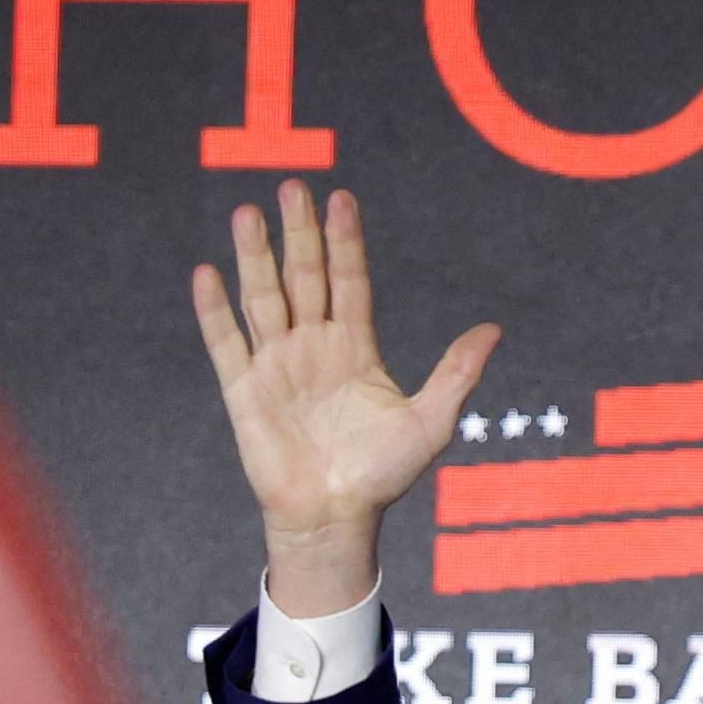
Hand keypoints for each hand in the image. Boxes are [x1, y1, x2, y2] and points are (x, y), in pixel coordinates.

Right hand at [193, 180, 498, 617]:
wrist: (334, 518)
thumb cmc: (381, 476)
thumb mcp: (431, 422)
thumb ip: (456, 374)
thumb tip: (495, 329)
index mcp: (355, 346)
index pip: (348, 280)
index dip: (345, 241)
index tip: (342, 199)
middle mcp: (313, 346)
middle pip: (303, 276)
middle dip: (299, 233)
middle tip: (293, 185)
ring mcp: (276, 365)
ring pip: (263, 298)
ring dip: (255, 257)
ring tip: (248, 213)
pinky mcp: (245, 391)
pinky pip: (226, 342)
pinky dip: (215, 310)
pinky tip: (208, 273)